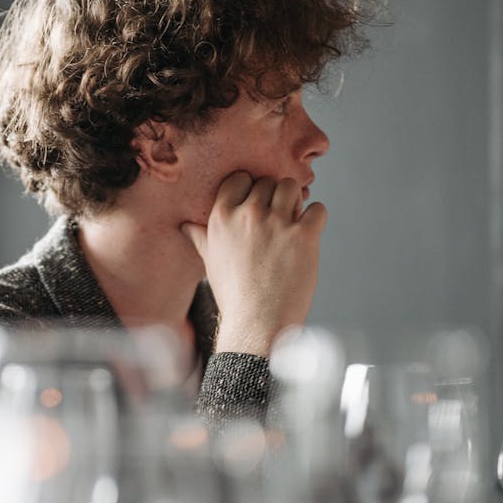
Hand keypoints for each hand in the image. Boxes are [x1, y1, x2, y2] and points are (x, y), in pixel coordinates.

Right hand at [181, 171, 325, 355]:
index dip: (250, 189)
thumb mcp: (210, 262)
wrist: (258, 324)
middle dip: (274, 198)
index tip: (255, 207)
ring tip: (292, 224)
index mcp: (222, 217)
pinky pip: (317, 208)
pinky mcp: (304, 235)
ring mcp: (277, 223)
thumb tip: (185, 226)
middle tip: (276, 222)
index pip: (240, 178)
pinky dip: (315, 218)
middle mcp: (248, 215)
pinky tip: (307, 236)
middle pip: (268, 182)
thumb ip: (201, 238)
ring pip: (292, 187)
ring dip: (295, 202)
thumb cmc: (233, 294)